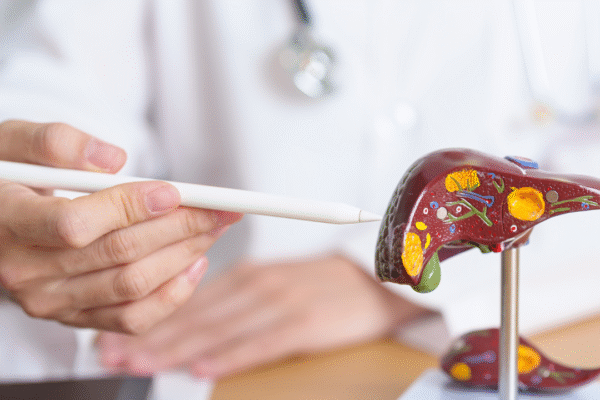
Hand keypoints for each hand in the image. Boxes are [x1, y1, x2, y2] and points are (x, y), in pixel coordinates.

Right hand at [0, 120, 241, 332]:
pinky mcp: (74, 317)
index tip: (175, 192)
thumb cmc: (8, 176)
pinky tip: (194, 264)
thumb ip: (55, 142)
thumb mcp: (14, 142)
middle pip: (119, 255)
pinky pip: (131, 318)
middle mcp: (26, 271)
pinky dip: (171, 295)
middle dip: (180, 227)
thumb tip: (113, 160)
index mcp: (8, 222)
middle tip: (219, 208)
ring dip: (184, 255)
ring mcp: (51, 301)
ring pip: (133, 286)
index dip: (130, 208)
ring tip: (214, 228)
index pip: (75, 225)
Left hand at [97, 255, 431, 377]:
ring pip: (218, 328)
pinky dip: (229, 355)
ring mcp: (280, 302)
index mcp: (248, 273)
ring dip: (176, 348)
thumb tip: (192, 321)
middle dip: (151, 337)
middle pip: (196, 315)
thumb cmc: (320, 285)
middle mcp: (257, 284)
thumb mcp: (275, 281)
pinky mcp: (304, 321)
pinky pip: (261, 342)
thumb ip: (235, 298)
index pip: (190, 300)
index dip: (151, 319)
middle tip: (113, 356)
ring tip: (140, 366)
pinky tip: (203, 368)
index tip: (117, 336)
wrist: (375, 278)